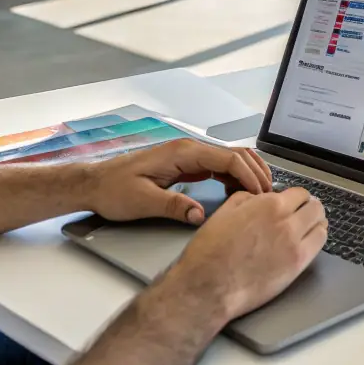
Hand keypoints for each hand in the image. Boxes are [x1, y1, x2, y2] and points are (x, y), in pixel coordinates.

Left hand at [82, 139, 272, 225]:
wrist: (95, 183)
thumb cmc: (115, 189)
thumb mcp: (143, 201)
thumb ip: (174, 206)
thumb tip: (200, 215)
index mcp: (183, 152)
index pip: (228, 157)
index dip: (248, 175)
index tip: (261, 194)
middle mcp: (189, 149)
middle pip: (235, 154)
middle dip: (255, 172)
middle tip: (268, 196)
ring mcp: (188, 155)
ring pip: (230, 158)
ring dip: (247, 173)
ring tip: (259, 196)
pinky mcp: (186, 165)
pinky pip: (219, 166)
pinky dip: (234, 176)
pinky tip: (237, 193)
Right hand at [166, 188, 326, 320]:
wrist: (208, 285)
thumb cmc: (210, 252)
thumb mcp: (225, 212)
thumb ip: (247, 199)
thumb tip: (258, 198)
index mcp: (268, 205)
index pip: (298, 193)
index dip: (295, 197)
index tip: (293, 203)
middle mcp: (285, 221)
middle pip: (314, 207)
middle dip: (309, 207)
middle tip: (304, 213)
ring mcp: (294, 244)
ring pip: (321, 225)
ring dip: (316, 223)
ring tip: (309, 227)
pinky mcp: (297, 265)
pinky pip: (319, 245)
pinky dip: (316, 239)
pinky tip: (309, 241)